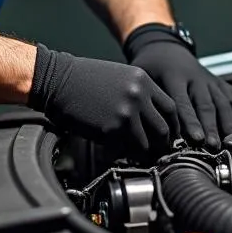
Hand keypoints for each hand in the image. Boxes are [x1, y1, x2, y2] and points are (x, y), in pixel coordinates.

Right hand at [29, 43, 178, 158]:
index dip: (173, 125)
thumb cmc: (85, 78)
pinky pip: (128, 148)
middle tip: (159, 151)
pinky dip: (128, 154)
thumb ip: (140, 94)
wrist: (58, 79)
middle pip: (164, 128)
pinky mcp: (111, 129)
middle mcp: (139, 96)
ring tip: (142, 156)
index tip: (170, 134)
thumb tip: (151, 118)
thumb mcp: (121, 76)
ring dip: (146, 152)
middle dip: (164, 143)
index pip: (171, 108)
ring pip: (149, 143)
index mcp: (143, 81)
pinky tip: (124, 154)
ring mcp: (126, 113)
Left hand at [128, 37, 231, 150]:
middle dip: (211, 127)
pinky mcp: (222, 83)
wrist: (167, 48)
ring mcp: (211, 80)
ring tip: (228, 142)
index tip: (196, 139)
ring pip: (223, 103)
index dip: (190, 122)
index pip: (183, 102)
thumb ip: (147, 99)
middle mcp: (196, 77)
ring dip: (227, 123)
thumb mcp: (142, 76)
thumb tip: (148, 129)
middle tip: (213, 146)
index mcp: (175, 76)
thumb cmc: (153, 67)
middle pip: (206, 105)